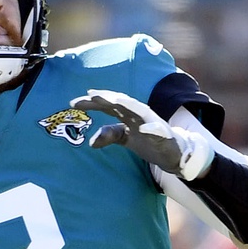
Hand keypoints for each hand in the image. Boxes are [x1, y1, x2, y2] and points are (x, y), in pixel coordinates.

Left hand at [70, 90, 213, 179]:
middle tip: (90, 95)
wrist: (173, 153)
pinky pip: (158, 131)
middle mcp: (139, 114)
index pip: (108, 105)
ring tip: (114, 100)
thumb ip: (110, 135)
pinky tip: (144, 128)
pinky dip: (152, 128)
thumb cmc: (149, 141)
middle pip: (121, 102)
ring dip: (128, 104)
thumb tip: (91, 142)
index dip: (92, 102)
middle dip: (107, 98)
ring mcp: (153, 122)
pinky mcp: (165, 135)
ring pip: (140, 110)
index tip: (74, 102)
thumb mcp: (126, 138)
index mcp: (128, 114)